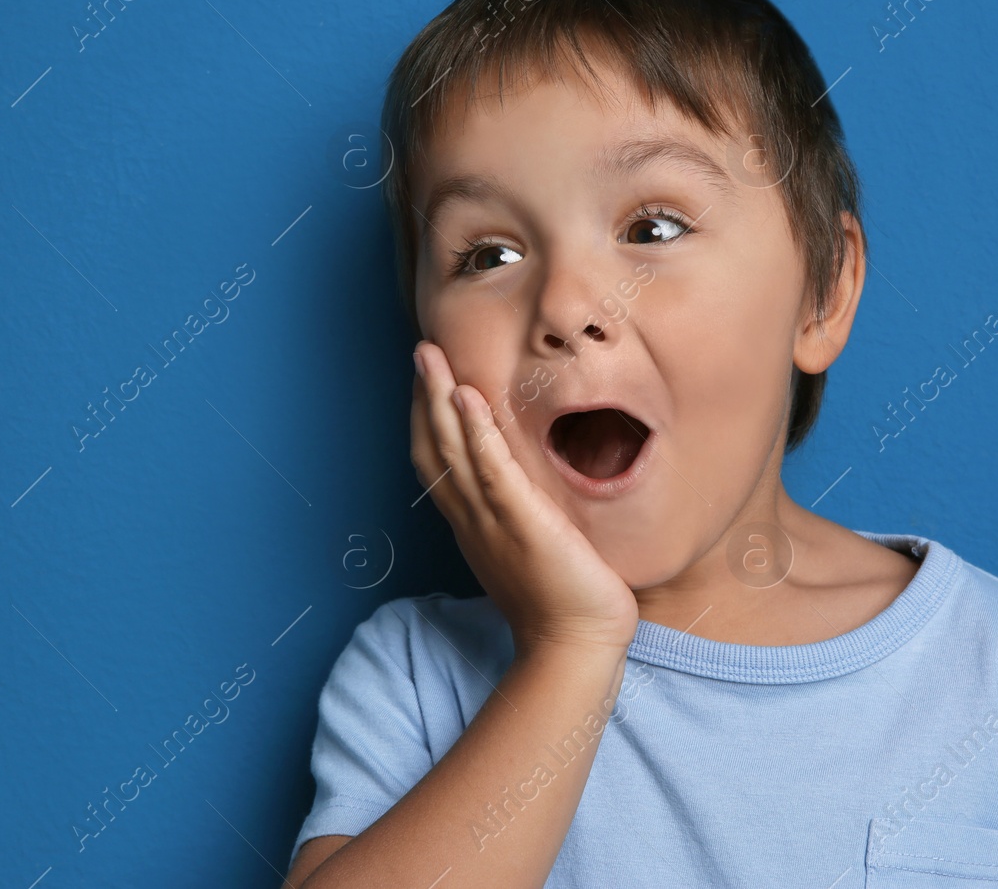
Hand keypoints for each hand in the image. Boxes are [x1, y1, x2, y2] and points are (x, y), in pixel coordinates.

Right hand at [410, 340, 639, 656]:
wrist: (575, 646)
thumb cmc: (564, 603)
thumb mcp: (535, 551)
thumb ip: (525, 518)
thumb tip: (534, 493)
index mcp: (475, 526)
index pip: (439, 464)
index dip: (430, 420)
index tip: (431, 382)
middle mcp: (473, 520)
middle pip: (434, 448)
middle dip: (424, 397)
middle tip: (421, 351)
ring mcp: (492, 520)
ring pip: (452, 449)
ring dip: (438, 398)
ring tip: (431, 356)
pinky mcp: (521, 521)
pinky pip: (490, 469)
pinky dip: (474, 431)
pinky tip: (466, 397)